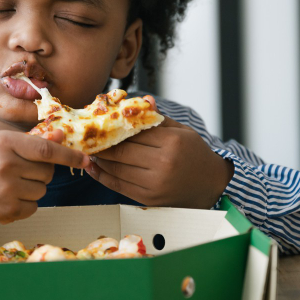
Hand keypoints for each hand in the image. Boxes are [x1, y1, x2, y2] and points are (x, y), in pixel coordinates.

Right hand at [0, 131, 88, 222]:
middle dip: (41, 172)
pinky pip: (33, 207)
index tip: (86, 158)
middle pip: (47, 172)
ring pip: (42, 190)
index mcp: (6, 144)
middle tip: (21, 169)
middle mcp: (6, 166)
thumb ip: (31, 141)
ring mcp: (6, 190)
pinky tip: (8, 196)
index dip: (69, 155)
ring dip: (34, 188)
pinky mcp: (6, 210)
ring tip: (12, 183)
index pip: (47, 150)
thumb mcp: (0, 142)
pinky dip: (26, 203)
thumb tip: (61, 136)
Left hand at [85, 98, 233, 208]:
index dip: (113, 129)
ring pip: (117, 170)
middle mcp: (163, 164)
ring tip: (87, 152)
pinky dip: (103, 177)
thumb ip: (159, 118)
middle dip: (101, 145)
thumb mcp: (183, 131)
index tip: (99, 125)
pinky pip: (119, 187)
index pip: (133, 133)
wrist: (211, 185)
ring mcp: (155, 184)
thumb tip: (143, 100)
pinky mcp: (149, 199)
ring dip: (99, 161)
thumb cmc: (195, 154)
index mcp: (172, 142)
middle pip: (121, 152)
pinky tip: (94, 169)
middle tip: (88, 138)